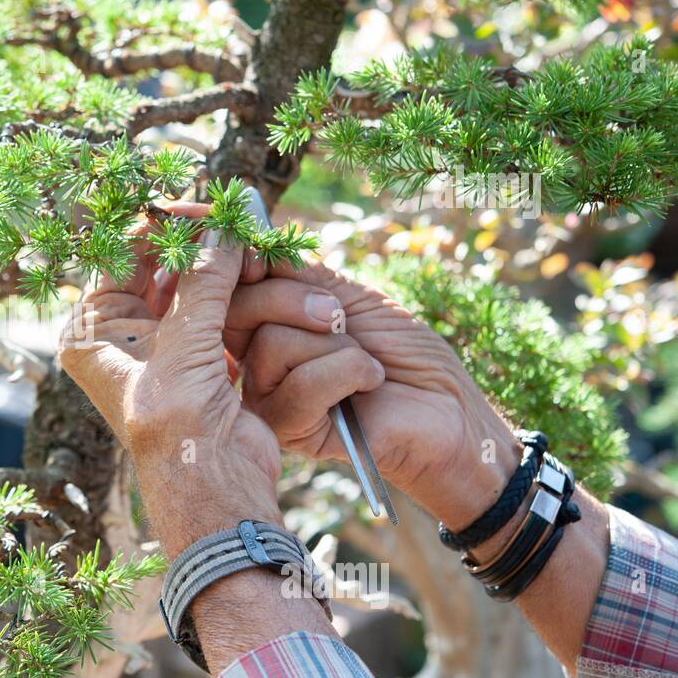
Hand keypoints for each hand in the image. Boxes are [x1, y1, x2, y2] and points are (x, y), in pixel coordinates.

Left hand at [58, 210, 282, 556]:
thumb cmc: (176, 420)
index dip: (161, 225)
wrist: (211, 485)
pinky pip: (214, 309)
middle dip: (197, 243)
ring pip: (190, 286)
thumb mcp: (185, 341)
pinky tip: (259, 272)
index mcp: (92, 329)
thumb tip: (223, 225)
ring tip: (251, 242)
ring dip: (221, 266)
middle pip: (157, 265)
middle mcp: (118, 333)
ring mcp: (158, 345)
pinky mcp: (196, 358)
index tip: (202, 204)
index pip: (122, 254)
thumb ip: (204, 279)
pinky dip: (235, 293)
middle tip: (234, 218)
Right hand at [224, 260, 519, 529]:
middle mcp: (256, 363)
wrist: (445, 404)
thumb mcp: (350, 296)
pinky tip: (369, 385)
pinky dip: (348, 373)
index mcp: (265, 328)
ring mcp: (269, 397)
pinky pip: (301, 385)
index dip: (246, 268)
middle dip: (293, 299)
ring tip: (365, 362)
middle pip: (239, 311)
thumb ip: (300, 275)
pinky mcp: (291, 429)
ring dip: (336, 345)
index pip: (232, 290)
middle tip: (338, 315)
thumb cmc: (402, 350)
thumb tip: (250, 247)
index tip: (266, 261)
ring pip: (272, 344)